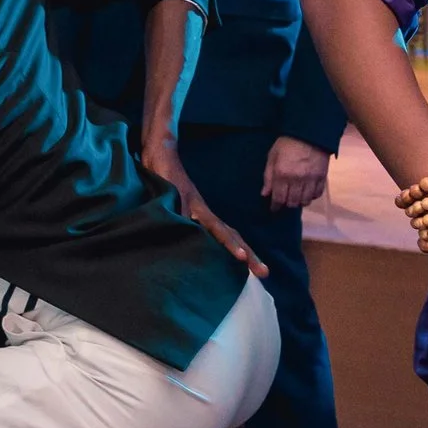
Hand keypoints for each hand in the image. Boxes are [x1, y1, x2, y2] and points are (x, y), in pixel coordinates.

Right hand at [144, 134, 268, 279]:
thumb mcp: (177, 209)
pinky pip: (187, 215)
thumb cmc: (169, 184)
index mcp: (206, 217)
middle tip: (265, 273)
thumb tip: (192, 249)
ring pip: (216, 227)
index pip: (230, 238)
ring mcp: (193, 204)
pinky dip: (193, 226)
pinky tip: (198, 238)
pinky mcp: (180, 196)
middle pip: (231, 236)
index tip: (260, 272)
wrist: (162, 154)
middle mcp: (204, 212)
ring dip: (229, 242)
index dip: (245, 254)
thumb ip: (186, 225)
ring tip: (243, 258)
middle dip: (248, 255)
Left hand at [261, 136, 331, 210]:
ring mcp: (310, 179)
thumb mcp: (272, 156)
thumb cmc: (287, 143)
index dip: (275, 206)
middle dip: (287, 205)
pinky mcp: (322, 177)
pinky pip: (317, 194)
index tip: (273, 209)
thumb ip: (268, 176)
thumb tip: (265, 194)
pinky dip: (311, 196)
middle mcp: (296, 179)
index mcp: (282, 173)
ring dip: (299, 202)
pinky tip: (307, 193)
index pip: (278, 198)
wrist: (309, 132)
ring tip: (296, 198)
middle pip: (292, 202)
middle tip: (284, 202)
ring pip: (305, 201)